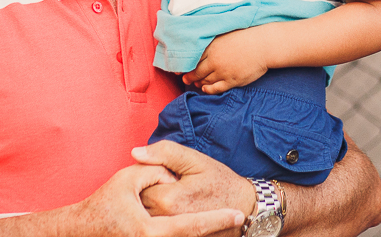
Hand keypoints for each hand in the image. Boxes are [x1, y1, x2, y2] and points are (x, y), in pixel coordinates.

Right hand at [71, 157, 244, 236]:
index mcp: (149, 231)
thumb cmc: (104, 204)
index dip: (216, 219)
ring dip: (199, 231)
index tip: (237, 214)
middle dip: (208, 225)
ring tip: (217, 222)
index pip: (190, 225)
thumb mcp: (126, 179)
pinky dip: (187, 233)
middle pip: (190, 236)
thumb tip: (171, 177)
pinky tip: (200, 227)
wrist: (82, 230)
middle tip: (229, 219)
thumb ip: (153, 171)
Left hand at [134, 141, 255, 232]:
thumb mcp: (195, 160)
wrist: (245, 209)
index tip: (166, 175)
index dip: (149, 176)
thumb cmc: (221, 183)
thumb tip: (135, 153)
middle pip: (139, 203)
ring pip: (146, 216)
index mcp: (168, 199)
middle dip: (147, 192)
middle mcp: (166, 220)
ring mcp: (173, 233)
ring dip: (152, 206)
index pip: (139, 184)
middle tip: (170, 186)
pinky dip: (160, 219)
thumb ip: (164, 153)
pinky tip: (174, 212)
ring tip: (174, 199)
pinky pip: (158, 228)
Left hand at [182, 30, 269, 93]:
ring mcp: (223, 71)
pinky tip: (206, 89)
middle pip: (196, 72)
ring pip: (205, 81)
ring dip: (199, 83)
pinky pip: (216, 88)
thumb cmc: (245, 37)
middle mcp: (215, 60)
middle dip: (189, 76)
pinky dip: (209, 90)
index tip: (178, 69)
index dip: (184, 65)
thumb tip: (201, 46)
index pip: (193, 59)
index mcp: (212, 47)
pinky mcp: (232, 80)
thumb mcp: (224, 35)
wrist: (263, 45)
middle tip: (184, 79)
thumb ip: (212, 41)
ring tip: (196, 83)